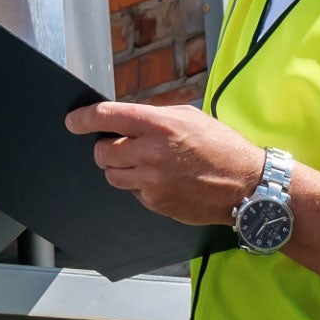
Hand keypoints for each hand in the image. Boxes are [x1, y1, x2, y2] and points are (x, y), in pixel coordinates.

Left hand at [66, 100, 268, 226]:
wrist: (246, 185)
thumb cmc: (220, 146)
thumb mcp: (188, 117)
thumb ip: (154, 118)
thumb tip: (125, 120)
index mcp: (159, 124)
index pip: (107, 117)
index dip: (83, 119)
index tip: (72, 121)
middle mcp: (151, 152)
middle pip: (103, 152)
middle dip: (106, 148)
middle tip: (120, 146)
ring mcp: (152, 181)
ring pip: (112, 175)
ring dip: (120, 168)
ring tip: (143, 163)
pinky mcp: (156, 203)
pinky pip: (133, 192)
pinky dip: (140, 186)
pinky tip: (162, 180)